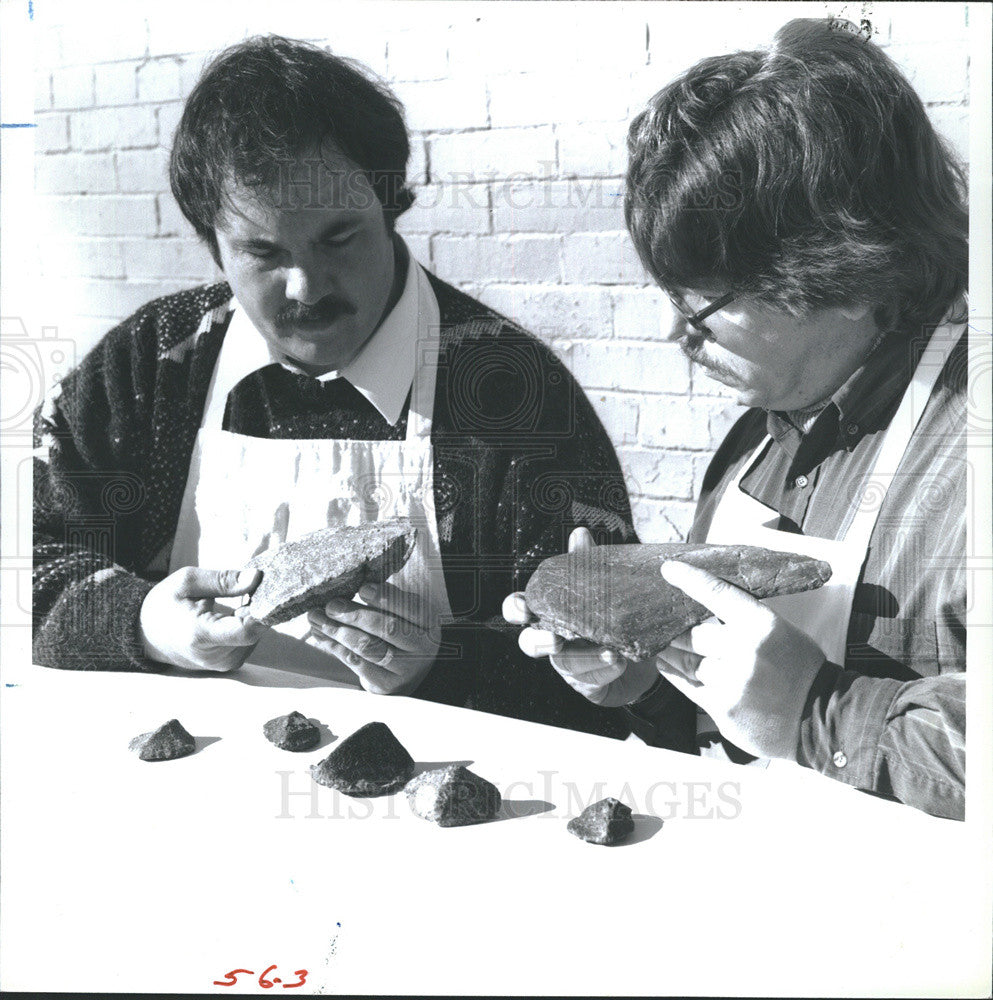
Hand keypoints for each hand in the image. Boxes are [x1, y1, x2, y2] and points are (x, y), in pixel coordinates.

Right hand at [140, 566, 265, 671]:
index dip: (263, 609)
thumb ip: (224, 580)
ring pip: (256, 637)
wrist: (145, 633)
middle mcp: (213, 656)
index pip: (247, 629)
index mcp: (200, 634)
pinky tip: (234, 616)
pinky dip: (248, 627)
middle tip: (251, 589)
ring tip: (237, 603)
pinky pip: (249, 643)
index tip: (267, 589)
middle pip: (255, 632)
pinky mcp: (227, 665)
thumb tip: (256, 577)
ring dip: (253, 618)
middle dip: (259, 609)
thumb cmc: (165, 603)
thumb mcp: (188, 581)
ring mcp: (220, 664)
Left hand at [306, 581, 439, 695]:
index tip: (362, 588)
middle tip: (332, 605)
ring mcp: (405, 668)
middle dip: (355, 615)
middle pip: (387, 629)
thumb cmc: (403, 632)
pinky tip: (322, 635)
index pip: (411, 608)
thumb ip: (391, 599)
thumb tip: (362, 584)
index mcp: (428, 623)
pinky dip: (336, 648)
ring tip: (318, 619)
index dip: (386, 598)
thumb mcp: (406, 613)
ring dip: (338, 631)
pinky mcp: (386, 683)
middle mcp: (422, 647)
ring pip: (369, 648)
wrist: (409, 671)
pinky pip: (357, 664)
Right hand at [502, 527, 659, 707]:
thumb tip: (579, 533)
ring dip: (584, 655)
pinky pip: (589, 677)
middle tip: (556, 638)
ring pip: (564, 663)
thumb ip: (584, 564)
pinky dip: (605, 667)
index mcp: (548, 613)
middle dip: (539, 641)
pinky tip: (620, 658)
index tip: (523, 608)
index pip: (520, 609)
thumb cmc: (609, 616)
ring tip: (608, 649)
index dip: (516, 609)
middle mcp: (551, 639)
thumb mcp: (599, 588)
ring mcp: (567, 664)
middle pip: (528, 644)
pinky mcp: (585, 682)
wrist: (640, 654)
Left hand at [655, 560, 827, 758]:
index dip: (689, 579)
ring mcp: (732, 682)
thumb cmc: (799, 667)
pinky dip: (674, 673)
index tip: (669, 570)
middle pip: (693, 633)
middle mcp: (744, 651)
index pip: (717, 593)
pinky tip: (667, 665)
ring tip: (664, 645)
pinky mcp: (723, 708)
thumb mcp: (779, 630)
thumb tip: (703, 607)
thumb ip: (743, 620)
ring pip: (686, 661)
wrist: (822, 716)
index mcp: (761, 624)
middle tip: (666, 623)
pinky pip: (687, 686)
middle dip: (677, 629)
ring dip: (672, 652)